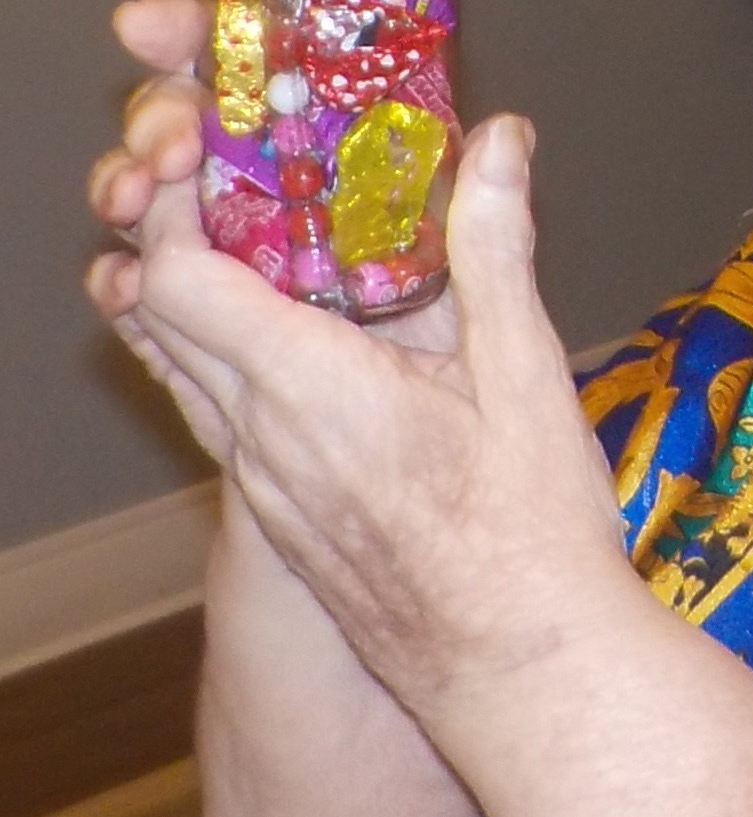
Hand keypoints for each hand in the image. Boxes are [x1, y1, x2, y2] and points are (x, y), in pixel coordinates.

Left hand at [90, 0, 631, 708]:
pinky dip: (233, 364)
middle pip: (158, 317)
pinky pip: (221, 423)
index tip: (224, 154)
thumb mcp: (528, 376)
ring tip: (278, 250)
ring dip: (200, 302)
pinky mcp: (281, 523)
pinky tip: (313, 350)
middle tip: (251, 181)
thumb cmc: (530, 536)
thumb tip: (495, 143)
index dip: (178, 204)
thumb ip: (494, 250)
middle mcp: (259, 440)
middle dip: (181, 234)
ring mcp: (263, 489)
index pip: (177, 276)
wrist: (522, 674)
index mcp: (309, 388)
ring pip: (181, 374)